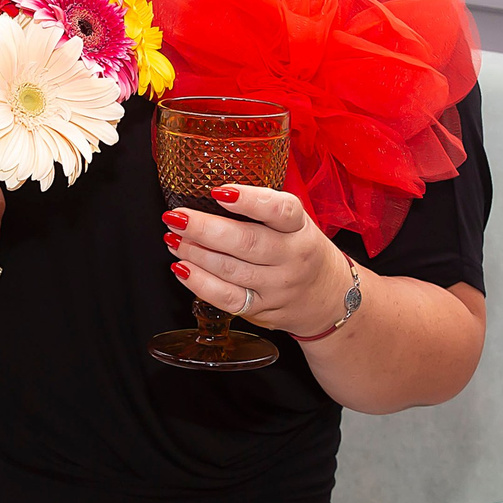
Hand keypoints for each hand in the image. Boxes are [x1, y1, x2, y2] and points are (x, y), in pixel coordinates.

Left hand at [165, 185, 351, 334]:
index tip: (219, 192)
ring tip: (173, 239)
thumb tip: (214, 193)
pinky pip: (226, 298)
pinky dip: (199, 283)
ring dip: (194, 253)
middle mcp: (292, 257)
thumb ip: (263, 208)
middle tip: (176, 217)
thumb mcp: (296, 223)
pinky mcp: (263, 310)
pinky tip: (182, 268)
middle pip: (246, 242)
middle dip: (204, 229)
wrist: (329, 298)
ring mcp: (278, 287)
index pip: (280, 210)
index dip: (249, 200)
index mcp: (300, 228)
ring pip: (230, 270)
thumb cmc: (302, 251)